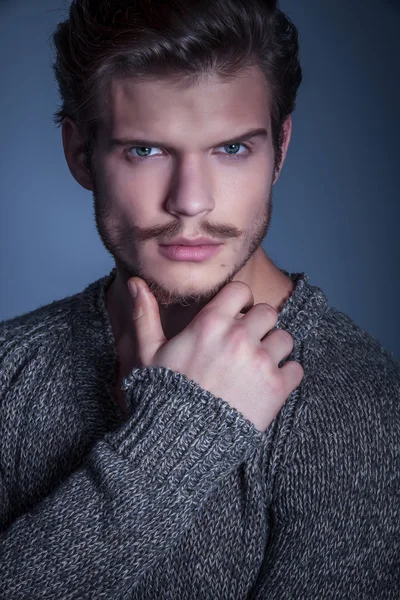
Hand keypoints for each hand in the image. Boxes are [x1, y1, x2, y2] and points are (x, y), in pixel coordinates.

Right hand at [128, 278, 303, 432]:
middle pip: (268, 313)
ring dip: (275, 350)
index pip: (241, 291)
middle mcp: (239, 337)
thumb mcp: (148, 352)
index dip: (240, 301)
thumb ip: (146, 314)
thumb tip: (134, 282)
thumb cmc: (162, 395)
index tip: (236, 315)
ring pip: (285, 339)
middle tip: (247, 345)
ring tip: (257, 366)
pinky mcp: (276, 388)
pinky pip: (296, 369)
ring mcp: (260, 362)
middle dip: (259, 326)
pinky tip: (267, 385)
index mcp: (210, 323)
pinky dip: (287, 376)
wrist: (179, 441)